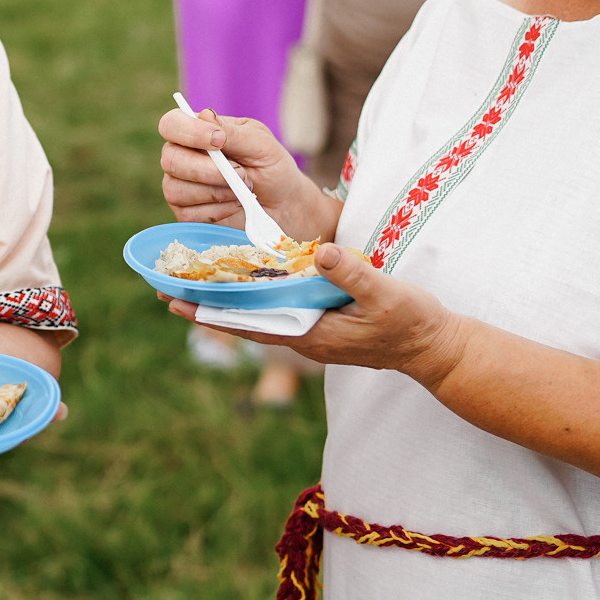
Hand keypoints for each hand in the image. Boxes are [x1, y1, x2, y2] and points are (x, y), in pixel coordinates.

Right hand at [157, 106, 332, 241]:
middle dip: (208, 170)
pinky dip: (217, 210)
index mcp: (197, 132)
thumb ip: (234, 133)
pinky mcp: (186, 214)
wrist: (282, 203)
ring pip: (176, 189)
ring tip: (243, 190)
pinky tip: (234, 204)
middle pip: (170, 159)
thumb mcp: (261, 144)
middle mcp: (182, 157)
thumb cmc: (271, 166)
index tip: (217, 141)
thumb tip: (204, 115)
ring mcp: (181, 186)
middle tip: (241, 173)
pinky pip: (188, 214)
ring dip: (216, 192)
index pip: (171, 124)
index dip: (188, 132)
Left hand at [164, 241, 467, 383]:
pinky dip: (252, 298)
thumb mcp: (386, 293)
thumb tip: (323, 252)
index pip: (248, 323)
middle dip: (206, 305)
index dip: (211, 310)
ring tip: (189, 283)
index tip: (174, 299)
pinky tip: (240, 283)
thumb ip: (354, 274)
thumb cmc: (412, 322)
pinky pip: (276, 312)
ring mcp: (310, 333)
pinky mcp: (320, 324)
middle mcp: (303, 337)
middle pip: (243, 321)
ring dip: (225, 301)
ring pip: (257, 316)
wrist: (435, 347)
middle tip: (164, 286)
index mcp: (310, 334)